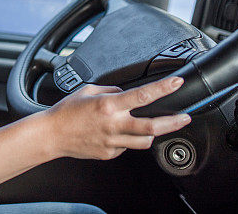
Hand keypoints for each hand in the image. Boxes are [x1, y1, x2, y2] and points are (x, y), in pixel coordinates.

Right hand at [44, 76, 190, 159]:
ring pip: (144, 141)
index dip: (163, 89)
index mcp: (108, 105)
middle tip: (185, 117)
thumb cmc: (67, 111)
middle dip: (173, 122)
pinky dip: (128, 140)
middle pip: (152, 126)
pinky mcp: (109, 153)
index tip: (176, 83)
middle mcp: (113, 124)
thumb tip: (125, 92)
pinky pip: (127, 147)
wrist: (52, 134)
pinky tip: (119, 133)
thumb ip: (111, 90)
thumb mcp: (88, 90)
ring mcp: (112, 141)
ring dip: (151, 133)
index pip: (142, 95)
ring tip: (153, 126)